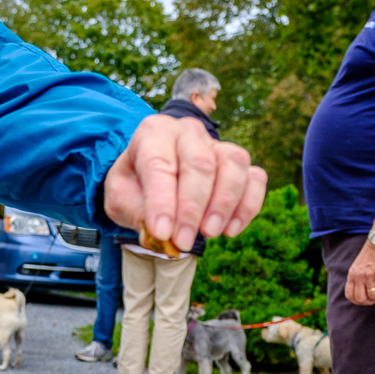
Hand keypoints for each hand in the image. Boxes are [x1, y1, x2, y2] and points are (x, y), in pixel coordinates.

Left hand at [103, 114, 266, 251]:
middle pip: (200, 164)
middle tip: (182, 241)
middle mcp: (188, 132)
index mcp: (153, 133)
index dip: (162, 201)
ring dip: (224, 204)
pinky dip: (248, 206)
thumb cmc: (135, 186)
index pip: (160, 165)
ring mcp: (217, 144)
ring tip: (208, 234)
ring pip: (233, 164)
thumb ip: (137, 212)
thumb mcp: (120, 198)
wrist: (150, 180)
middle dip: (192, 208)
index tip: (162, 233)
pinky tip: (230, 230)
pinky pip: (254, 178)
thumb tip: (162, 235)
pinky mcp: (238, 164)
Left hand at [345, 240, 374, 305]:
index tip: (365, 300)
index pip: (350, 295)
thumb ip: (357, 279)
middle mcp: (359, 276)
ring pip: (373, 296)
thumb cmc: (371, 255)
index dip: (357, 301)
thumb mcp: (358, 267)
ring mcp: (369, 276)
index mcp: (352, 275)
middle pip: (360, 299)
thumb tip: (363, 294)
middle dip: (369, 302)